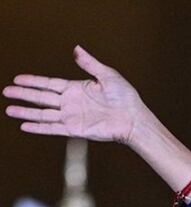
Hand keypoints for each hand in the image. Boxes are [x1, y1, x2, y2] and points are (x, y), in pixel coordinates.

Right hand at [4, 46, 144, 143]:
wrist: (134, 119)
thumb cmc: (125, 98)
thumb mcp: (107, 75)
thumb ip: (89, 64)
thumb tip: (77, 49)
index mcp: (76, 89)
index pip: (49, 84)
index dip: (33, 81)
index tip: (17, 79)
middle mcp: (71, 103)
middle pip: (41, 98)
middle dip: (23, 94)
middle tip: (6, 91)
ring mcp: (72, 116)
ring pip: (43, 114)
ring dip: (26, 112)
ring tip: (9, 110)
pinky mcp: (75, 129)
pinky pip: (53, 128)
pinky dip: (39, 127)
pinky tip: (25, 126)